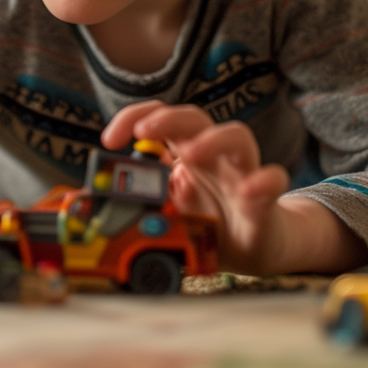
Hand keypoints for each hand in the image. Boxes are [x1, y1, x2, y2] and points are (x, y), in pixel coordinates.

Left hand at [102, 101, 291, 273]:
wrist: (256, 250)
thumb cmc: (209, 227)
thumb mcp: (168, 217)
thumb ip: (142, 205)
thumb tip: (95, 205)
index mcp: (184, 155)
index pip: (159, 120)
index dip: (134, 118)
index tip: (109, 139)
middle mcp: (213, 156)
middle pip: (194, 118)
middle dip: (167, 119)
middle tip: (143, 132)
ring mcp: (241, 173)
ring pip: (237, 137)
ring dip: (213, 140)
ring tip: (193, 155)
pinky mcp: (266, 199)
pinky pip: (273, 180)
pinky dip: (265, 181)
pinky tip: (253, 188)